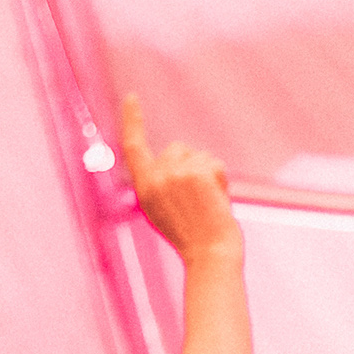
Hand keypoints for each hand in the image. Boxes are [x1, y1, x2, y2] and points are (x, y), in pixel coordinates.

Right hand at [117, 94, 241, 264]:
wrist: (210, 256)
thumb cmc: (193, 239)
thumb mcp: (164, 212)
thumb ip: (163, 184)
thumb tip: (176, 157)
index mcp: (144, 189)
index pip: (133, 147)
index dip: (132, 121)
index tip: (133, 98)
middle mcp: (155, 178)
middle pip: (177, 149)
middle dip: (193, 164)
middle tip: (200, 198)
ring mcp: (175, 174)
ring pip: (198, 155)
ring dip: (208, 173)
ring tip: (208, 203)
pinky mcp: (196, 174)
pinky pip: (214, 164)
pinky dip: (221, 179)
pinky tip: (218, 201)